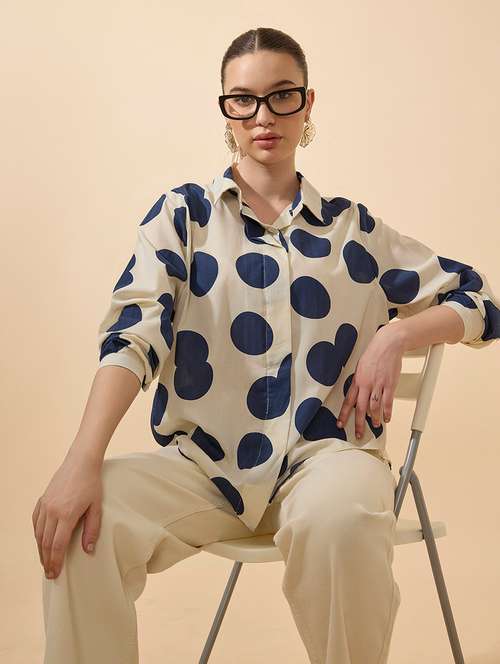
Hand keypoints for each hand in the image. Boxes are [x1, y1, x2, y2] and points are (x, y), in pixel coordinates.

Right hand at [32, 451, 102, 579]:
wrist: (81, 462)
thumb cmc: (91, 483)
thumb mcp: (96, 507)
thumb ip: (92, 529)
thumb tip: (88, 550)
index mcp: (67, 514)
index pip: (58, 545)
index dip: (56, 561)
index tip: (55, 573)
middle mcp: (52, 511)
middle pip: (46, 543)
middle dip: (47, 560)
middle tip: (49, 573)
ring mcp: (45, 505)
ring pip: (38, 534)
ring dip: (41, 550)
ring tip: (45, 561)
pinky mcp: (42, 500)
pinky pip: (36, 521)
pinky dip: (37, 534)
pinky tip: (41, 541)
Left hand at [336, 326, 404, 438]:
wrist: (388, 344)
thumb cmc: (374, 353)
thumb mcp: (361, 366)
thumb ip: (359, 380)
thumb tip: (358, 392)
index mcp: (357, 380)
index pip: (348, 401)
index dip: (343, 414)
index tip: (340, 424)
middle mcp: (366, 384)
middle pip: (360, 408)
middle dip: (358, 422)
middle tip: (358, 434)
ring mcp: (378, 385)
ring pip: (374, 407)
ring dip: (374, 418)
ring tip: (375, 426)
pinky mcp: (389, 384)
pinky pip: (388, 401)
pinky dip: (387, 412)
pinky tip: (387, 418)